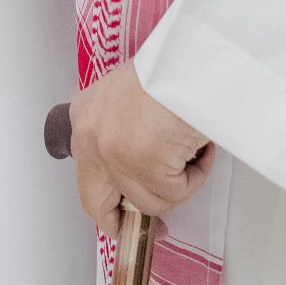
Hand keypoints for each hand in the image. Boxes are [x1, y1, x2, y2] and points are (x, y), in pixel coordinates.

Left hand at [68, 61, 214, 237]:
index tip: (124, 217)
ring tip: (196, 146)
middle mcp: (89, 137)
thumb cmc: (173, 66)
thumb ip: (124, 127)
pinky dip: (197, 174)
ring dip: (181, 181)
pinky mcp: (142, 166)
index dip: (106, 203)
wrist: (194, 56)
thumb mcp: (132, 92)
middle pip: (96, 204)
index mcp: (84, 115)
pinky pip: (175, 192)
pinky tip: (201, 145)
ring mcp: (113, 154)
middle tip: (157, 229)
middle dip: (125, 221)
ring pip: (149, 200)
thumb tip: (141, 164)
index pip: (84, 173)